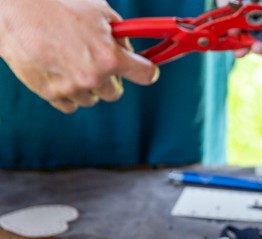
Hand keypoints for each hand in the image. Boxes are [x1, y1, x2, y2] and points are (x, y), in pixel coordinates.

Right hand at [0, 0, 158, 112]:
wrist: (15, 8)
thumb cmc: (58, 5)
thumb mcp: (99, 12)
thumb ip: (120, 35)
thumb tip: (130, 50)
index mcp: (110, 57)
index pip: (145, 75)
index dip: (146, 70)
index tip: (143, 70)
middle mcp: (93, 77)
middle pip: (116, 92)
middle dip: (111, 78)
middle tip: (98, 63)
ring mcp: (71, 88)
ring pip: (92, 98)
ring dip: (88, 86)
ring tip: (71, 62)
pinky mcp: (50, 93)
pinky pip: (71, 104)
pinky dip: (69, 93)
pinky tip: (60, 74)